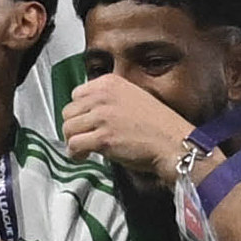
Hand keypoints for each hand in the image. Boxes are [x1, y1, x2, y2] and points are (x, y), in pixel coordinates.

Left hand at [62, 70, 195, 180]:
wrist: (172, 142)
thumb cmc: (158, 126)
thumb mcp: (133, 97)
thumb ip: (110, 99)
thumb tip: (91, 112)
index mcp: (110, 83)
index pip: (76, 94)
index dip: (79, 111)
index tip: (84, 122)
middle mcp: (103, 96)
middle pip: (68, 111)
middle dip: (74, 127)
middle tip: (82, 137)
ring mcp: (102, 116)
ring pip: (68, 128)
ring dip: (73, 141)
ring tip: (83, 149)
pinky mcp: (102, 138)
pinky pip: (74, 145)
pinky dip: (75, 154)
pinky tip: (84, 156)